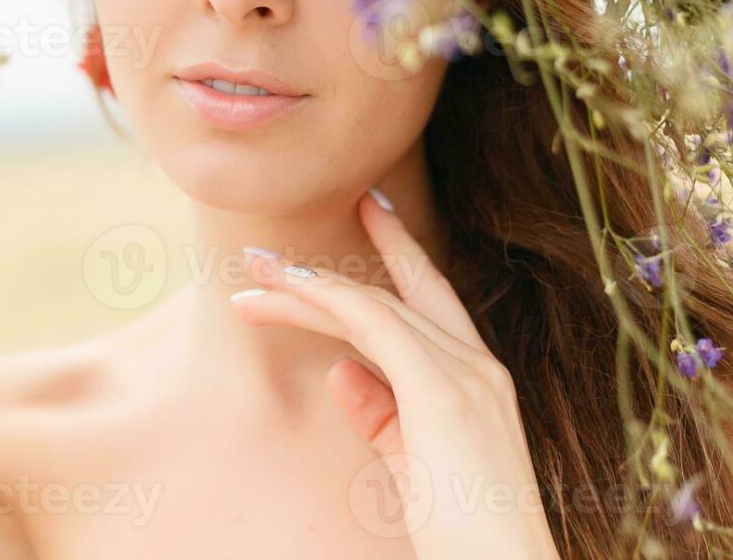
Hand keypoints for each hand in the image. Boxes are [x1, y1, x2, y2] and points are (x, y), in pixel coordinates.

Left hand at [233, 192, 561, 558]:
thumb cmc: (464, 535)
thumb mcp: (416, 465)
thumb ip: (382, 414)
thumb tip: (340, 369)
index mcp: (480, 378)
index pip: (433, 297)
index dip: (400, 249)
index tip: (368, 207)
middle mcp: (478, 365)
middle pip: (393, 295)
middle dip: (327, 272)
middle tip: (266, 257)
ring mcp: (465, 375)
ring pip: (372, 307)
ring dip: (305, 290)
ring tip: (252, 282)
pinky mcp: (442, 392)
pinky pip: (374, 327)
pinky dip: (327, 304)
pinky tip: (286, 298)